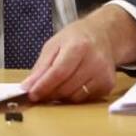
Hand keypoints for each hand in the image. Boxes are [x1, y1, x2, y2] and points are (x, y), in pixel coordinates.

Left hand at [20, 5, 135, 102]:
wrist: (103, 36)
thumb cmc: (76, 39)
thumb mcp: (53, 45)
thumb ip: (40, 67)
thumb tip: (27, 87)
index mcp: (78, 46)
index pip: (58, 73)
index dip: (43, 86)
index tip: (31, 94)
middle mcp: (94, 61)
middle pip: (66, 87)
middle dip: (49, 93)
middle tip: (39, 92)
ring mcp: (103, 74)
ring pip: (75, 97)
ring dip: (60, 96)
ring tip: (56, 85)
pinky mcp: (108, 85)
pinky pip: (85, 99)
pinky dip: (73, 95)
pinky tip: (71, 85)